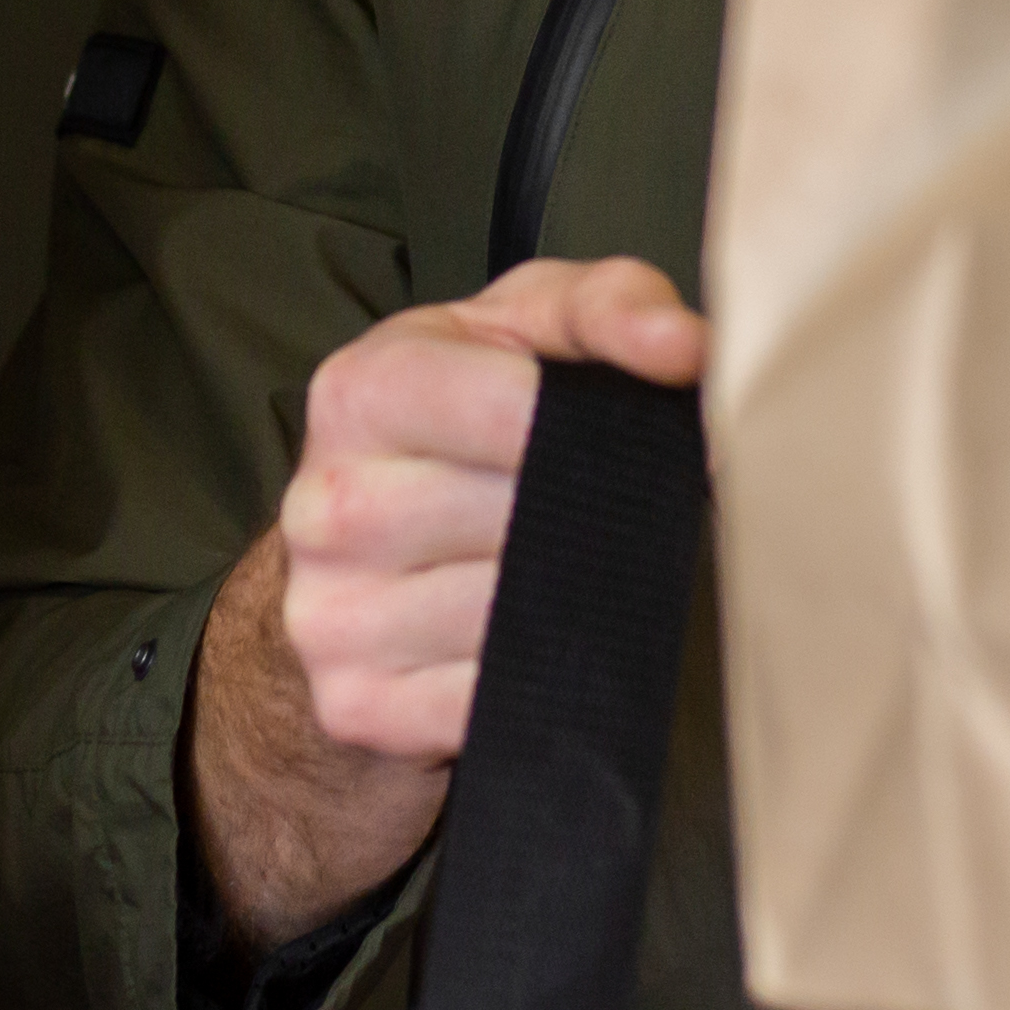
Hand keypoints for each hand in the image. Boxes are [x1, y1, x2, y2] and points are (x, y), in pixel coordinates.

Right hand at [183, 254, 705, 945]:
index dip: (603, 432)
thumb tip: (681, 348)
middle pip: (524, 524)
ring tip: (586, 568)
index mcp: (359, 391)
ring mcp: (331, 615)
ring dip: (580, 600)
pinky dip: (543, 675)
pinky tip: (543, 636)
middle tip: (628, 514)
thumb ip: (611, 305)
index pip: (508, 413)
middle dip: (598, 520)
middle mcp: (328, 506)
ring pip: (518, 619)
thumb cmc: (462, 413)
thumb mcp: (524, 327)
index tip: (664, 445)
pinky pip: (496, 702)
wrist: (360, 537)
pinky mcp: (356, 704)